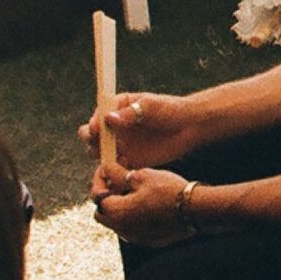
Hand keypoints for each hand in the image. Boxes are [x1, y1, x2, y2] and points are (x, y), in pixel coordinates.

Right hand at [79, 89, 200, 168]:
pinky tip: (114, 173)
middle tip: (98, 143)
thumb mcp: (151, 106)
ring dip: (99, 155)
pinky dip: (110, 171)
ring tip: (107, 158)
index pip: (98, 114)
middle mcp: (115, 126)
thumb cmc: (171, 110)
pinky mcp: (129, 160)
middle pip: (92, 134)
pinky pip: (113, 168)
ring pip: (99, 151)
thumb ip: (131, 113)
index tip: (98, 129)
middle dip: (91, 139)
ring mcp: (120, 143)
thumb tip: (108, 118)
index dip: (95, 122)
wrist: (189, 127)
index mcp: (118, 107)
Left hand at [91, 162, 192, 244]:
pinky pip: (133, 229)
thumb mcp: (141, 176)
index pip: (96, 196)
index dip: (99, 180)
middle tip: (118, 182)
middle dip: (106, 197)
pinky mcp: (149, 241)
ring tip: (135, 192)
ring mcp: (136, 237)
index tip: (107, 170)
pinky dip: (134, 217)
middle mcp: (122, 229)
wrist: (195, 210)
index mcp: (116, 212)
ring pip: (117, 223)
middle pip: (102, 214)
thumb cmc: (168, 191)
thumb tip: (106, 170)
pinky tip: (149, 204)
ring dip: (120, 208)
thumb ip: (118, 174)